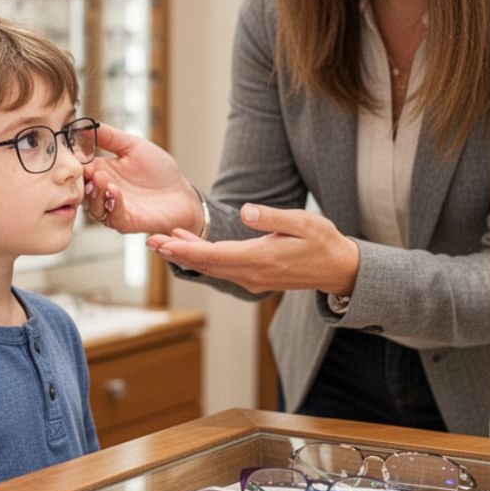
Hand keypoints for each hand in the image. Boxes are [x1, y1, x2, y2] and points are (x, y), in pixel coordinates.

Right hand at [82, 123, 201, 234]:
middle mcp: (104, 191)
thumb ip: (109, 136)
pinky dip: (113, 204)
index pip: (80, 168)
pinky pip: (113, 217)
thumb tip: (84, 124)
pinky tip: (116, 191)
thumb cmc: (160, 171)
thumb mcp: (134, 146)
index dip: (75, 162)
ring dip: (95, 193)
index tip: (75, 152)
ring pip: (93, 206)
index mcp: (102, 171)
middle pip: (82, 189)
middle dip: (82, 180)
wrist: (182, 193)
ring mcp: (114, 208)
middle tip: (88, 169)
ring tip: (102, 179)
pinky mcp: (127, 221)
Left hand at [146, 203, 359, 296]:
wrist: (339, 270)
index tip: (163, 242)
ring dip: (187, 256)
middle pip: (206, 265)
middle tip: (150, 242)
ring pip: (212, 269)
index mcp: (261, 259)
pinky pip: (222, 270)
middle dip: (177, 253)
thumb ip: (272, 217)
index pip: (214, 256)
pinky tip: (191, 247)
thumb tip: (245, 211)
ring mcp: (253, 279)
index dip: (186, 249)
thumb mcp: (303, 222)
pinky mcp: (255, 278)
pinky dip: (203, 259)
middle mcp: (252, 274)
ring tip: (163, 242)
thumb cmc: (323, 242)